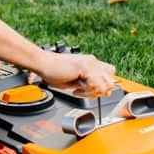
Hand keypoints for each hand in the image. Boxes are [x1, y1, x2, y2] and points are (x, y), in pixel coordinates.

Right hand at [0, 53, 115, 95]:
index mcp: (91, 63)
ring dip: (93, 91)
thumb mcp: (75, 81)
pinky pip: (96, 85)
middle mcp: (93, 61)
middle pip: (111, 81)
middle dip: (100, 91)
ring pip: (105, 84)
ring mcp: (90, 63)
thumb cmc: (53, 72)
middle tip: (84, 91)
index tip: (89, 92)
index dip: (103, 86)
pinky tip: (75, 89)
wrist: (42, 64)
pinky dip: (86, 91)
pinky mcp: (85, 66)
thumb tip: (102, 92)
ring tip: (79, 90)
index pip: (110, 76)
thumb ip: (89, 84)